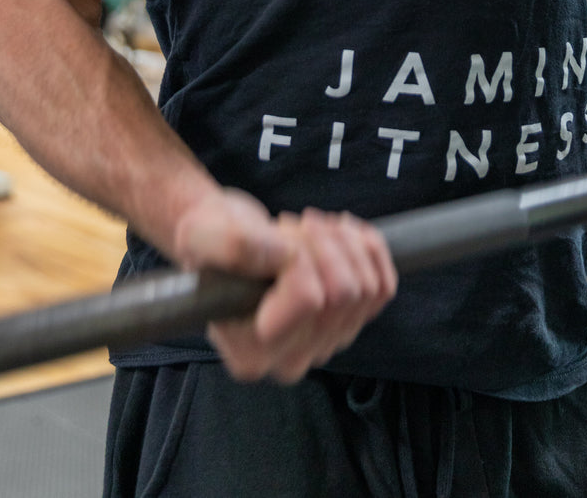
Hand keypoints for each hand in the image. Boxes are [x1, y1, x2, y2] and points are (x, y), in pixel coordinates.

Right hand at [170, 188, 396, 382]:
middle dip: (322, 241)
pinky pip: (383, 288)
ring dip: (343, 241)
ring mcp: (323, 345)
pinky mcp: (347, 324)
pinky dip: (370, 249)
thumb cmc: (208, 241)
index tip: (276, 234)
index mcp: (251, 353)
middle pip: (344, 293)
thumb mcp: (202, 236)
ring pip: (367, 288)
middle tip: (290, 226)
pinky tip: (342, 231)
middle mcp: (290, 360)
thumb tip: (283, 257)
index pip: (309, 299)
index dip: (301, 254)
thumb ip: (234, 247)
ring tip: (308, 228)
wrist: (225, 241)